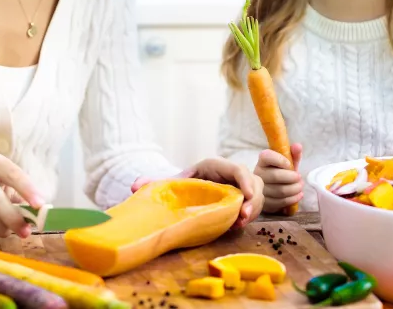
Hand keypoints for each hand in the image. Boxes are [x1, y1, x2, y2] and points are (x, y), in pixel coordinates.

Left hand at [132, 158, 264, 229]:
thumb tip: (135, 186)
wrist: (190, 188)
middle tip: (244, 217)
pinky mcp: (244, 200)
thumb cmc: (185, 184)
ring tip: (240, 223)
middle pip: (253, 183)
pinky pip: (254, 206)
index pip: (237, 169)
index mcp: (216, 166)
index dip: (245, 180)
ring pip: (257, 196)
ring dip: (252, 210)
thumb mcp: (174, 183)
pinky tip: (237, 225)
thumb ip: (157, 183)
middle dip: (252, 200)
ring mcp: (241, 187)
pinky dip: (249, 216)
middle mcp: (231, 175)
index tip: (246, 196)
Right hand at [255, 143, 303, 213]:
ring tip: (300, 187)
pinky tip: (298, 195)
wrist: (274, 188)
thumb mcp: (288, 162)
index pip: (267, 156)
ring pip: (280, 190)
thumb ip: (293, 154)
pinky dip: (292, 199)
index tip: (290, 165)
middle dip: (292, 178)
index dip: (281, 160)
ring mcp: (259, 189)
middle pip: (276, 176)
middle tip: (300, 178)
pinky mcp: (264, 203)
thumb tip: (298, 146)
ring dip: (294, 189)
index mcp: (262, 160)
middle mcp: (258, 174)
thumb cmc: (282, 172)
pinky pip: (280, 202)